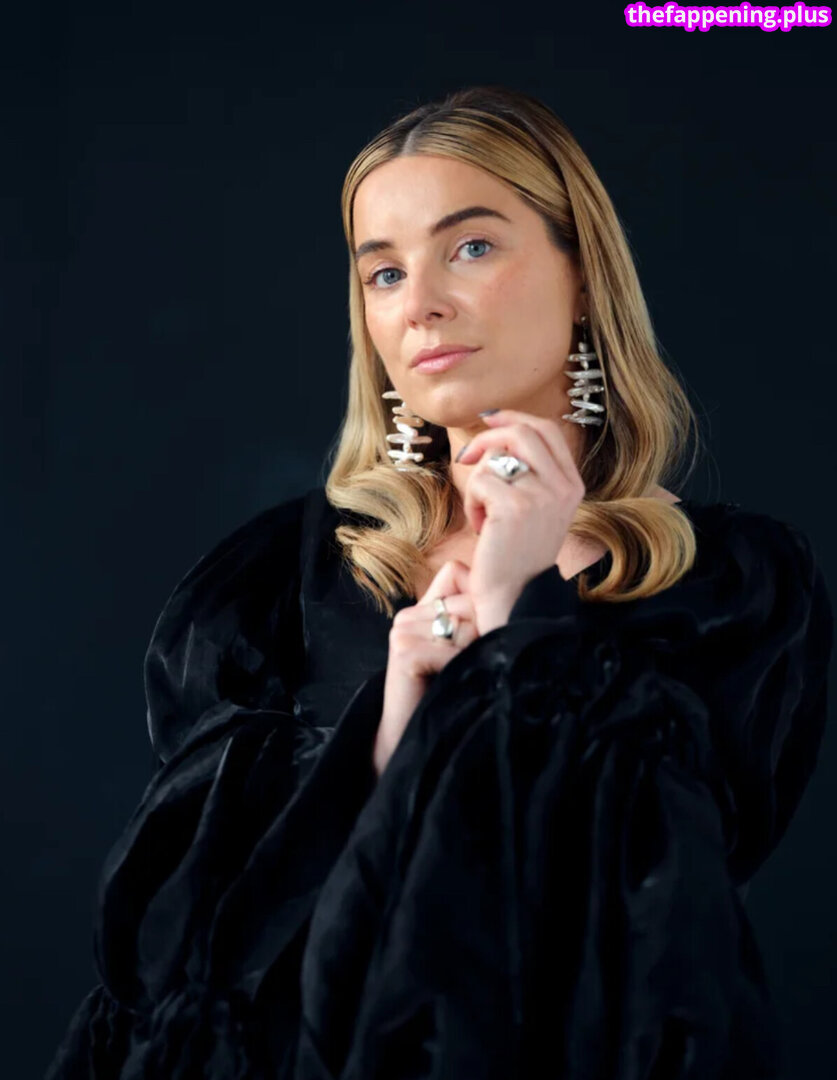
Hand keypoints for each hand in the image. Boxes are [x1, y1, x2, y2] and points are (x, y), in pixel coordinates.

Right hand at [375, 560, 478, 777]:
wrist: (413, 739)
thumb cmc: (447, 694)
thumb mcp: (462, 650)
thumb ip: (474, 618)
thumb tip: (513, 590)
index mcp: (422, 607)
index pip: (458, 572)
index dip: (480, 597)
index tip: (484, 631)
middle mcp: (408, 614)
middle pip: (470, 601)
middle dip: (483, 632)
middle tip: (473, 664)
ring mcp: (403, 631)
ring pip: (466, 624)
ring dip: (474, 654)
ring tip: (460, 675)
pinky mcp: (404, 652)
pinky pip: (452, 649)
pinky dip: (460, 669)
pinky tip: (450, 683)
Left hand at [456, 408, 585, 633]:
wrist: (514, 596)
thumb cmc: (516, 554)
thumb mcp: (538, 508)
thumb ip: (532, 473)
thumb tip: (498, 430)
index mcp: (572, 484)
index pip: (548, 430)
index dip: (515, 418)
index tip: (490, 419)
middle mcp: (562, 487)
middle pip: (521, 432)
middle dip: (487, 438)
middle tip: (467, 457)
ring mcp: (541, 495)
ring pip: (496, 458)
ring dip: (478, 483)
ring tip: (482, 514)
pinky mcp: (514, 506)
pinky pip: (480, 481)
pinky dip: (471, 503)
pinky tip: (480, 527)